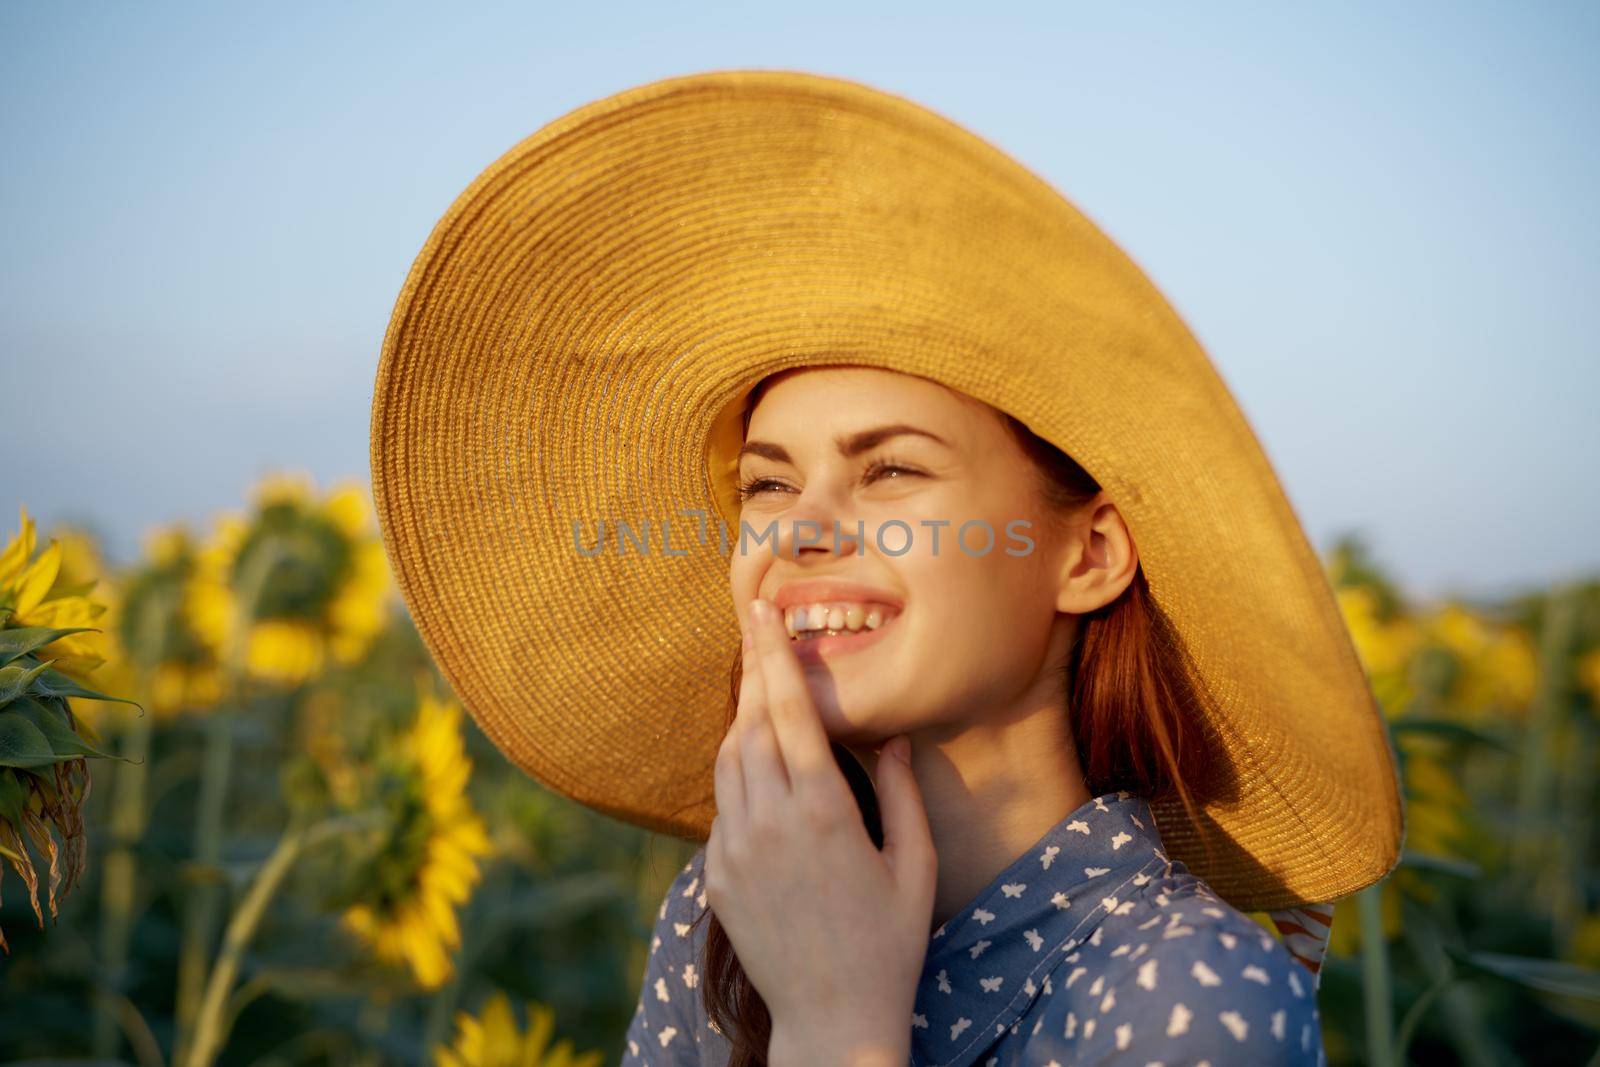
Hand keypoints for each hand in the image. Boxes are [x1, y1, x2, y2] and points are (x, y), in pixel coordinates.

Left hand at [705, 596, 937, 1053]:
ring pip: (727, 760)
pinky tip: (759, 770)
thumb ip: (905, 794)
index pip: (790, 713)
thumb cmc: (889, 943)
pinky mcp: (715, 877)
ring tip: (759, 691)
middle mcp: (769, 823)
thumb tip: (894, 736)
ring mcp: (735, 850)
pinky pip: (720, 807)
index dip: (775, 656)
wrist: (833, 1020)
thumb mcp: (915, 866)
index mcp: (823, 812)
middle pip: (750, 724)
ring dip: (742, 720)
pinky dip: (737, 776)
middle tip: (755, 627)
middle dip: (754, 671)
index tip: (762, 612)